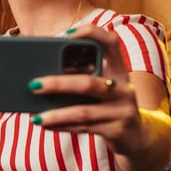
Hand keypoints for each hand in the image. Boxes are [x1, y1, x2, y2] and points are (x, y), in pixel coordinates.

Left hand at [28, 25, 146, 138]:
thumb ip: (83, 76)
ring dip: (56, 114)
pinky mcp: (117, 131)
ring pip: (83, 111)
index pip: (111, 42)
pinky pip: (84, 128)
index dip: (91, 34)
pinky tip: (45, 124)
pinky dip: (62, 126)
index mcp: (119, 70)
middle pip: (88, 83)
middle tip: (33, 84)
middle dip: (58, 84)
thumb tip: (41, 74)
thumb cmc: (109, 105)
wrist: (137, 137)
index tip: (67, 35)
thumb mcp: (103, 88)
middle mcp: (124, 88)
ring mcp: (122, 111)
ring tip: (35, 117)